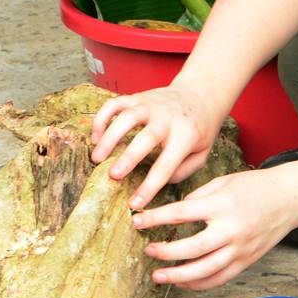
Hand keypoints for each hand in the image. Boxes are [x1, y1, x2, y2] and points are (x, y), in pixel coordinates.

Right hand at [90, 84, 223, 210]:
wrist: (201, 94)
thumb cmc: (199, 130)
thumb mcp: (203, 153)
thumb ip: (184, 171)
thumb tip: (160, 182)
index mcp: (186, 135)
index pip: (166, 165)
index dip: (150, 186)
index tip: (135, 203)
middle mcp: (167, 118)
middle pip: (146, 137)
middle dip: (128, 157)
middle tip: (112, 175)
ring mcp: (150, 104)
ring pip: (127, 116)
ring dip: (109, 136)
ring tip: (96, 158)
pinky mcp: (137, 97)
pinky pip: (115, 104)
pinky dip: (101, 119)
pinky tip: (95, 138)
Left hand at [131, 168, 297, 289]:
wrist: (290, 198)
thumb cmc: (255, 186)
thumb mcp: (223, 182)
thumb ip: (197, 199)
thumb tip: (174, 215)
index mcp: (222, 204)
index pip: (180, 213)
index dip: (155, 219)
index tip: (137, 222)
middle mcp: (231, 229)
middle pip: (191, 247)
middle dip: (164, 252)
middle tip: (148, 250)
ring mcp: (240, 248)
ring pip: (204, 270)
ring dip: (178, 275)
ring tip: (158, 276)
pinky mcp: (247, 261)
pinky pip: (219, 278)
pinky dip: (199, 284)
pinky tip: (182, 282)